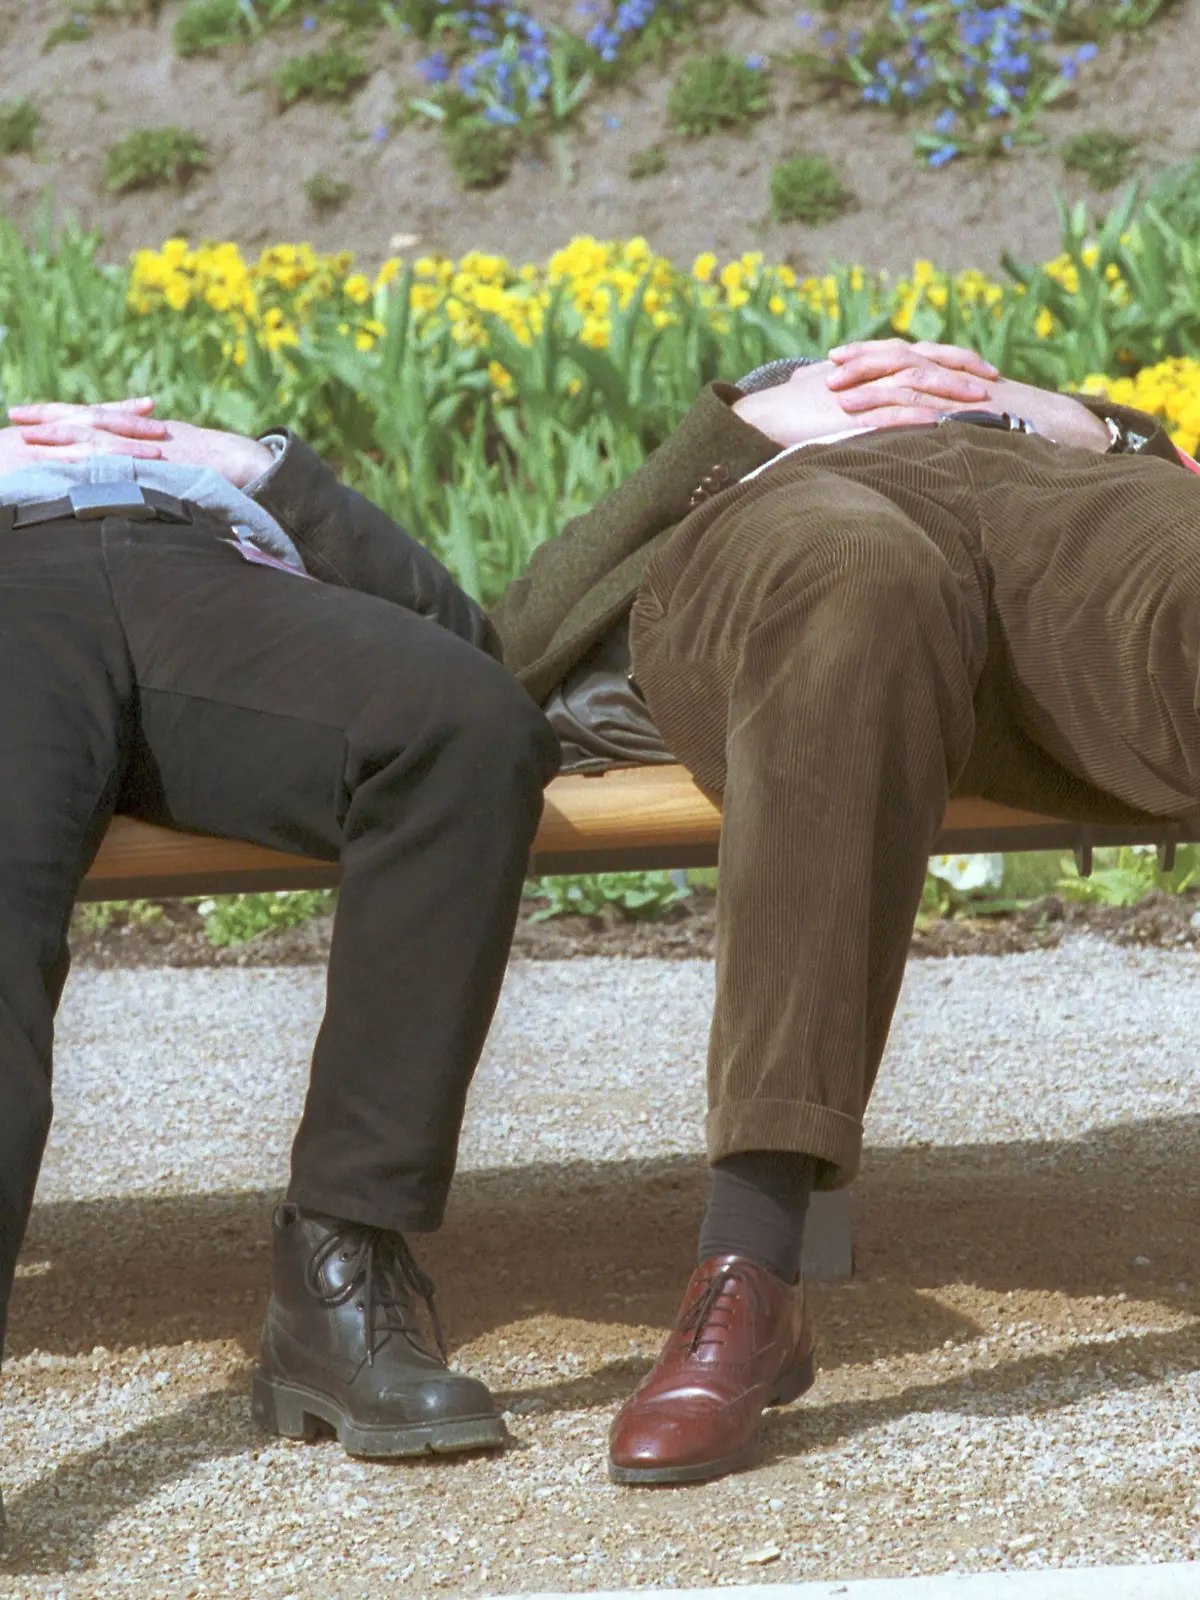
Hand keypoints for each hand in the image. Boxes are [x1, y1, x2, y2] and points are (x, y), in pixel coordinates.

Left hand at [9, 401, 273, 488]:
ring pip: (98, 435)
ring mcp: (149, 446)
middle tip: (16, 415)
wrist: (252, 464)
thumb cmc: (226, 469)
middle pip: (89, 420)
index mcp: (145, 431)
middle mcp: (142, 433)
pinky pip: (122, 459)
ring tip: (30, 435)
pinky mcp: (158, 461)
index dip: (65, 415)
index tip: (34, 415)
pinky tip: (69, 460)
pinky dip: (94, 458)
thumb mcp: (185, 462)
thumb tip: (142, 474)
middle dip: (51, 418)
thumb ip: (158, 464)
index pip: (98, 418)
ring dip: (62, 434)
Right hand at [732, 341, 998, 448]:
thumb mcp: (829, 394)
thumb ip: (855, 389)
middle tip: (993, 383)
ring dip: (948, 392)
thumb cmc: (790, 409)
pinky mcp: (849, 413)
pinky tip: (941, 423)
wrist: (759, 417)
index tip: (984, 370)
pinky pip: (889, 412)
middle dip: (961, 372)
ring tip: (979, 404)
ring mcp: (860, 390)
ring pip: (914, 384)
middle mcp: (868, 370)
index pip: (919, 354)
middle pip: (924, 363)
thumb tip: (870, 397)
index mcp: (868, 364)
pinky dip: (917, 416)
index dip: (954, 360)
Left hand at [827, 339, 1108, 448]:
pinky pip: (930, 408)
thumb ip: (950, 420)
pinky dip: (898, 413)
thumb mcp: (979, 422)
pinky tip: (870, 419)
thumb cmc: (1027, 431)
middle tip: (826, 366)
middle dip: (863, 361)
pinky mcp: (971, 413)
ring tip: (837, 391)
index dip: (872, 358)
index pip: (907, 358)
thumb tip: (920, 432)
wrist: (1070, 429)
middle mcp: (957, 378)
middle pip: (903, 359)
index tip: (836, 362)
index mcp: (955, 377)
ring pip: (911, 378)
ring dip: (871, 383)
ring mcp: (965, 393)